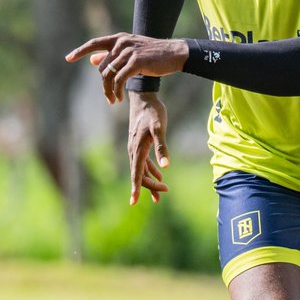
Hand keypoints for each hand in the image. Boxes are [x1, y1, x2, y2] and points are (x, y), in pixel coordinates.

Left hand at [64, 33, 188, 104]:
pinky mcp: (136, 62)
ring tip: (113, 101)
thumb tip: (92, 60)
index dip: (80, 51)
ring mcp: (128, 51)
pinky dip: (117, 91)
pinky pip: (119, 80)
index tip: (68, 58)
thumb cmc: (154, 55)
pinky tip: (119, 98)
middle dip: (103, 86)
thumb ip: (112, 56)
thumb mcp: (131, 53)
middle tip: (109, 99)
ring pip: (108, 75)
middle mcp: (121, 43)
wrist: (175, 53)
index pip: (94, 43)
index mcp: (119, 39)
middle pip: (102, 67)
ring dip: (109, 91)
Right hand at [126, 91, 170, 205]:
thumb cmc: (152, 112)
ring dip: (150, 182)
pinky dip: (151, 170)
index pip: (136, 173)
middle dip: (150, 186)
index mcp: (137, 149)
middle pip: (140, 174)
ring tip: (160, 194)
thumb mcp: (159, 128)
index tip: (133, 202)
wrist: (143, 98)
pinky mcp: (140, 143)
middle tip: (164, 193)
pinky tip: (159, 175)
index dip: (136, 188)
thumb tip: (166, 166)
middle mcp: (133, 150)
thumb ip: (162, 147)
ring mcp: (136, 147)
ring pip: (141, 170)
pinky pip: (144, 162)